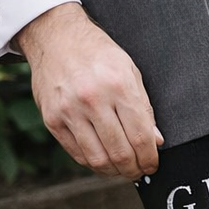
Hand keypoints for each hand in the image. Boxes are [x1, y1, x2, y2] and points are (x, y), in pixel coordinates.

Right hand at [15, 3, 163, 179]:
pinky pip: (77, 153)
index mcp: (118, 86)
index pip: (140, 136)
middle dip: (134, 169)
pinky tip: (103, 160)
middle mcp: (92, 100)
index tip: (152, 164)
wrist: (57, 37)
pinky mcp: (52, 119)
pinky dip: (93, 162)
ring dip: (114, 171)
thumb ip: (144, 108)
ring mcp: (69, 111)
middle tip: (139, 171)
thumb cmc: (98, 53)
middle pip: (120, 152)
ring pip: (97, 158)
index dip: (149, 158)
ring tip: (122, 169)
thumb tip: (156, 141)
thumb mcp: (130, 72)